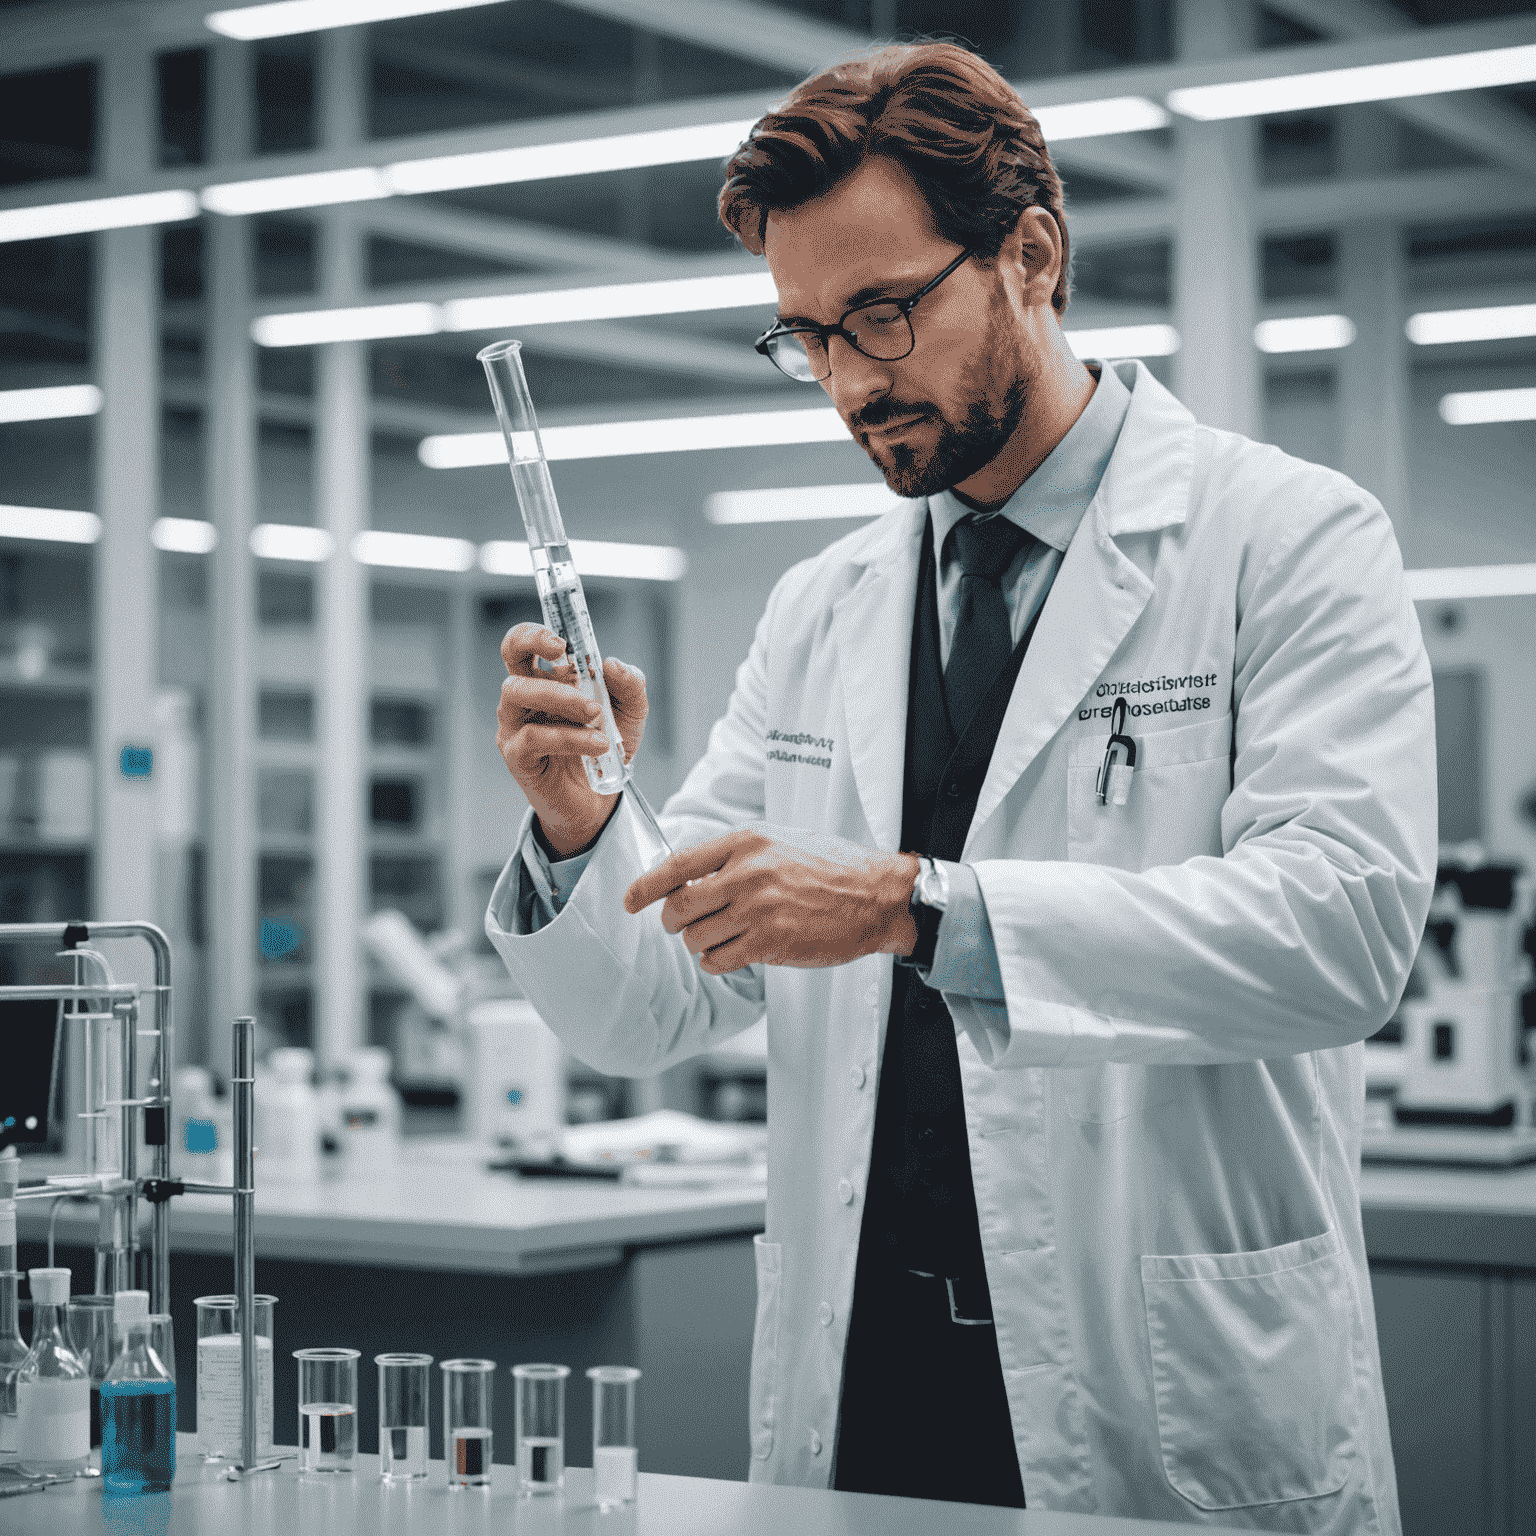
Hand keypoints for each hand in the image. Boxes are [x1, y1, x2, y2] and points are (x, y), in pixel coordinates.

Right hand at [497, 623, 648, 856]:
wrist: (601, 798)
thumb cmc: (606, 745)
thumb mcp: (630, 712)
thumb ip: (629, 685)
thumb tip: (612, 663)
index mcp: (545, 677)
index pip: (525, 642)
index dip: (535, 633)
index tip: (563, 642)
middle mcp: (524, 696)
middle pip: (510, 653)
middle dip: (535, 644)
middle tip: (570, 661)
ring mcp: (515, 725)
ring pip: (517, 692)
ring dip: (561, 697)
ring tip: (596, 713)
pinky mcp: (517, 755)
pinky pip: (534, 737)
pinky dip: (570, 737)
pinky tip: (597, 744)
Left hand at [623, 824, 918, 973]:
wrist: (876, 895)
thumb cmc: (831, 865)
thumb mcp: (778, 840)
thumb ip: (733, 854)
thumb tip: (687, 875)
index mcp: (745, 842)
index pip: (677, 865)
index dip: (646, 886)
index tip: (631, 901)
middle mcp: (746, 874)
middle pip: (679, 907)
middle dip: (675, 922)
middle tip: (684, 925)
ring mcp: (757, 910)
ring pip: (696, 938)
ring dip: (700, 944)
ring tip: (722, 937)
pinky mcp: (770, 943)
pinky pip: (719, 960)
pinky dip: (718, 962)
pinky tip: (734, 953)